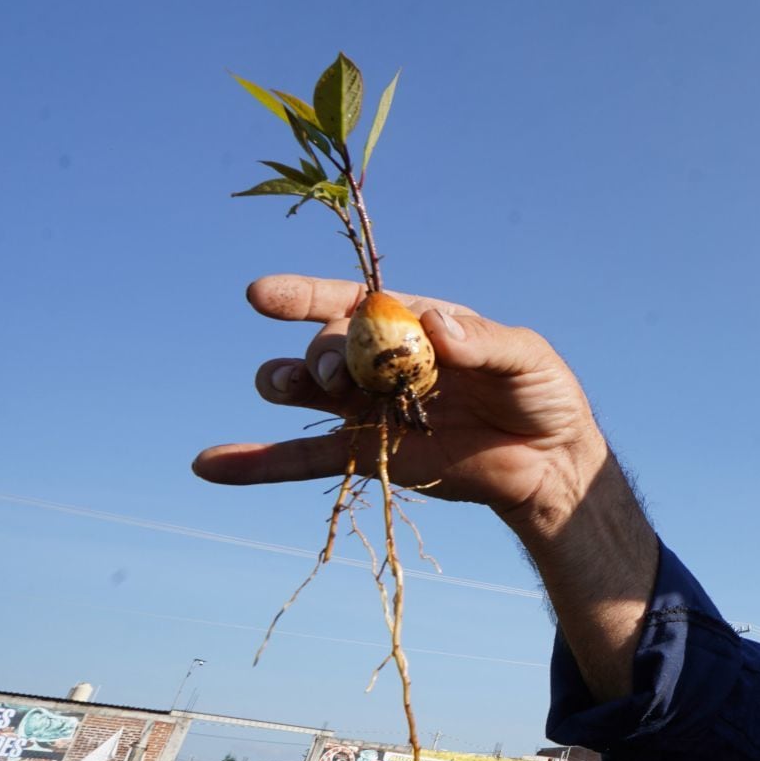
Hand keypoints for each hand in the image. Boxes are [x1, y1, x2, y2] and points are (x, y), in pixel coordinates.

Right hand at [193, 275, 607, 526]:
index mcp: (414, 323)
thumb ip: (483, 344)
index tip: (263, 295)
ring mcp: (368, 407)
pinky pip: (302, 460)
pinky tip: (210, 465)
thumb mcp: (526, 359)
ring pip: (308, 392)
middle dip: (323, 355)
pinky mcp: (367, 456)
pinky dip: (256, 463)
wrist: (549, 460)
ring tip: (286, 386)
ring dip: (287, 384)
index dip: (307, 296)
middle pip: (329, 347)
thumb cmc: (541, 393)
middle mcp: (381, 360)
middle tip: (336, 374)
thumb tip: (433, 326)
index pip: (353, 302)